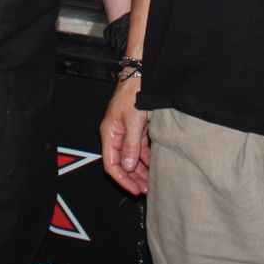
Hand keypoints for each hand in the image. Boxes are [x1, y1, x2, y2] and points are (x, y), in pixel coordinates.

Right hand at [100, 77, 151, 194]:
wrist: (142, 73)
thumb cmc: (134, 91)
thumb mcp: (133, 120)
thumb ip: (130, 144)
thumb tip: (127, 166)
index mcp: (110, 133)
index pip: (111, 164)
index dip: (122, 179)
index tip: (134, 189)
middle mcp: (116, 134)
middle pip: (122, 163)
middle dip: (133, 178)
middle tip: (145, 189)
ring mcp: (127, 131)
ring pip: (131, 157)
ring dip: (140, 170)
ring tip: (151, 181)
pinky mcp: (137, 127)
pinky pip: (139, 148)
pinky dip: (145, 158)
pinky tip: (153, 166)